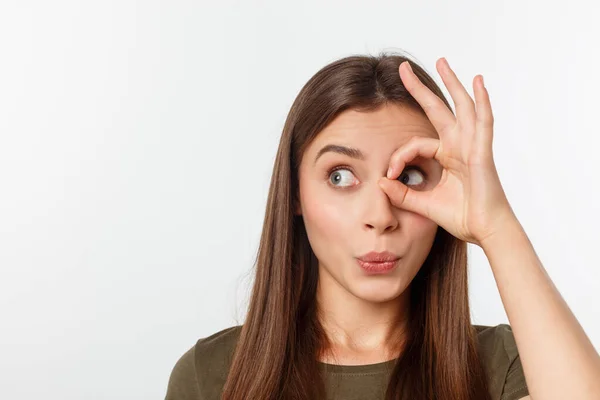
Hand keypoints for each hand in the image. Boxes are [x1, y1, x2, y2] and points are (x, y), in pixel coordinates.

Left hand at [377, 58, 516, 246]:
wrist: (485, 231)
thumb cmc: (461, 217)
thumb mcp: (423, 204)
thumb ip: (402, 194)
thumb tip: (380, 183)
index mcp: (446, 156)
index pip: (415, 145)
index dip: (399, 157)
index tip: (389, 175)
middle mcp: (459, 146)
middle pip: (438, 109)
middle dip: (421, 89)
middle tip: (402, 69)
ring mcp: (472, 146)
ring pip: (461, 107)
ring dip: (452, 83)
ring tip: (442, 62)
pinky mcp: (482, 152)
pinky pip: (483, 122)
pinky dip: (483, 102)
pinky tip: (478, 82)